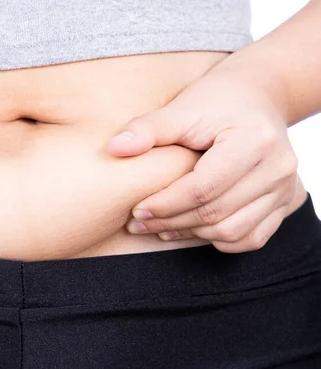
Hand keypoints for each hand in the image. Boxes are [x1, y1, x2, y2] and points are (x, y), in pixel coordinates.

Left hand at [105, 68, 298, 252]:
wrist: (256, 96)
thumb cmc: (217, 100)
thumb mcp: (182, 107)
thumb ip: (148, 128)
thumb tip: (114, 149)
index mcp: (254, 141)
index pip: (204, 187)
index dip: (166, 203)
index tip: (136, 209)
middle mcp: (278, 168)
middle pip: (217, 212)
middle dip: (171, 221)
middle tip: (138, 222)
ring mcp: (285, 188)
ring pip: (233, 231)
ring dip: (191, 234)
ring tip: (158, 226)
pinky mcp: (284, 202)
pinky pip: (251, 238)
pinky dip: (219, 240)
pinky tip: (190, 230)